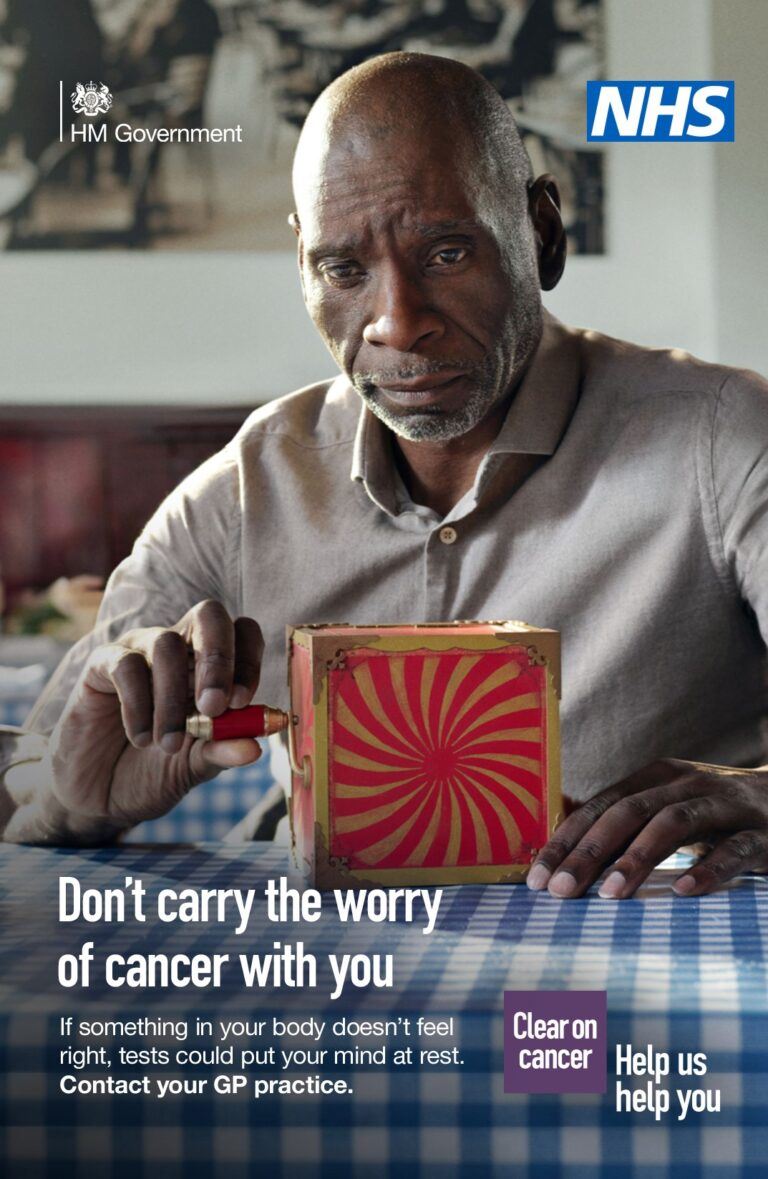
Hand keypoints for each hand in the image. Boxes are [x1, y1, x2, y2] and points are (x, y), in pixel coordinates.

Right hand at [37, 600, 263, 834]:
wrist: (101, 796)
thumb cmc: (155, 771)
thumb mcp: (195, 766)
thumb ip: (222, 750)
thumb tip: (255, 747)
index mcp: (212, 666)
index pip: (243, 634)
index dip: (249, 660)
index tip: (243, 702)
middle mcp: (180, 648)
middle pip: (209, 616)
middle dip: (218, 659)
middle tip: (214, 706)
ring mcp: (140, 651)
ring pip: (165, 644)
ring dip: (172, 700)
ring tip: (168, 745)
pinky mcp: (101, 664)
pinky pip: (125, 665)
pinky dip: (138, 705)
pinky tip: (141, 738)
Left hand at [527, 759, 767, 899]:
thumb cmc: (717, 811)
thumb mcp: (667, 804)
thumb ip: (621, 816)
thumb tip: (560, 826)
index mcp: (657, 777)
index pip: (601, 805)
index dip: (567, 839)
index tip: (537, 876)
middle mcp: (687, 784)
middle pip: (629, 812)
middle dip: (590, 851)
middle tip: (560, 889)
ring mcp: (726, 805)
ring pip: (675, 823)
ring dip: (639, 857)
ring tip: (610, 892)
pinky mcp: (763, 833)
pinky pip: (734, 850)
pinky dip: (709, 869)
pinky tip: (683, 892)